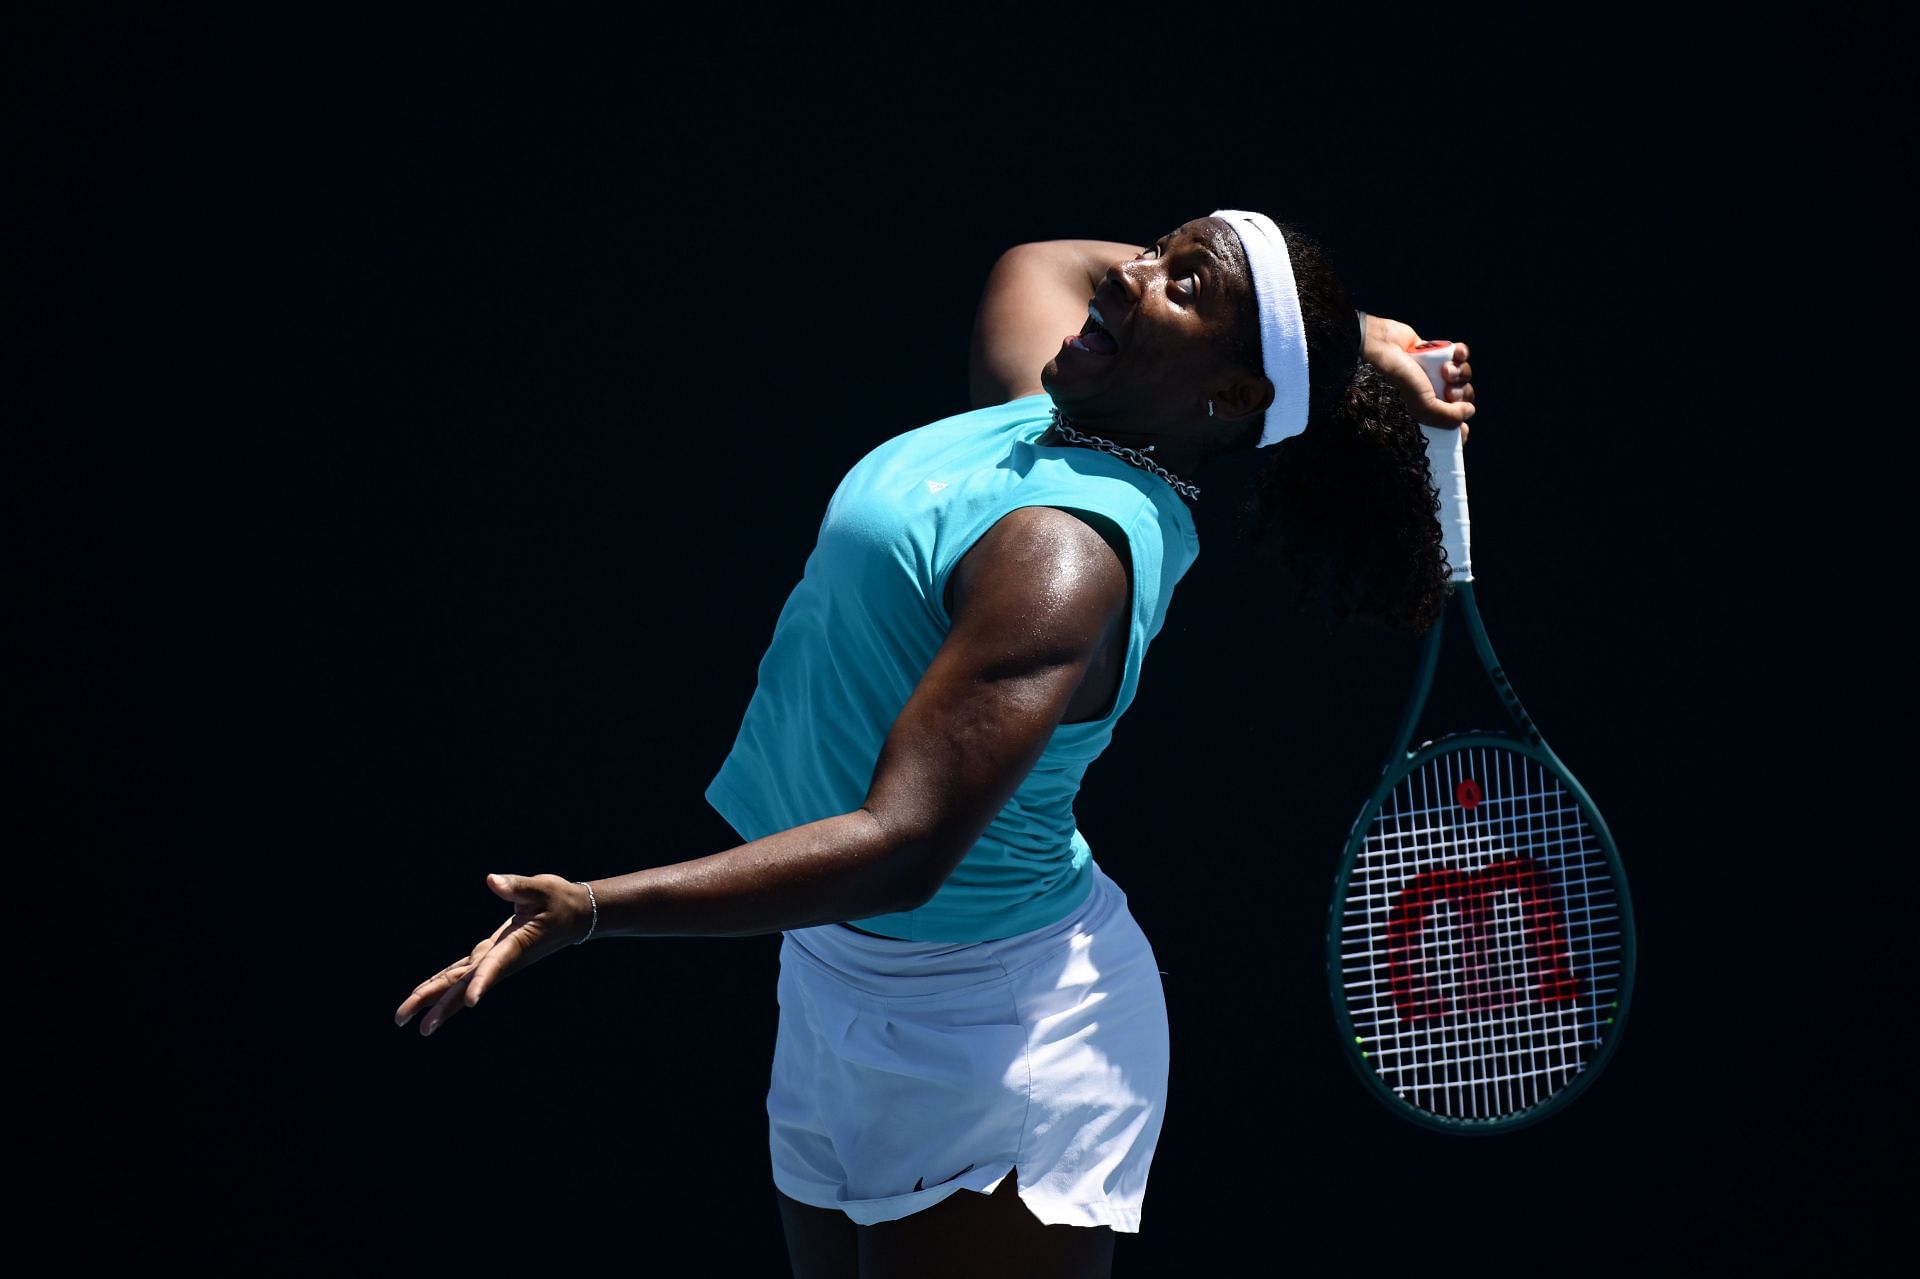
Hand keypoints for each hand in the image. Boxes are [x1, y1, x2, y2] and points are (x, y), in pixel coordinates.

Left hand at [394, 873, 592, 1036]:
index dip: (482, 982)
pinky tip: (424, 992)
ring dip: (434, 999)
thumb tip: (492, 881)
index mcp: (516, 945)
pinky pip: (462, 972)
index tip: (470, 1002)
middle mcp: (503, 959)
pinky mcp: (492, 955)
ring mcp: (496, 959)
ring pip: (460, 983)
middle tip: (414, 1025)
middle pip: (467, 984)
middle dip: (441, 1004)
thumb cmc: (560, 900)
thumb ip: (517, 887)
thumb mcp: (541, 889)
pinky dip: (441, 982)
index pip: (496, 965)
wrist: (575, 916)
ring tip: (405, 1018)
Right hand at [1363, 314, 1474, 441]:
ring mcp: (1434, 374)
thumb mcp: (1423, 407)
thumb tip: (1469, 411)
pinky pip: (1460, 355)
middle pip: (1463, 399)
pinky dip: (1460, 353)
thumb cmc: (1397, 379)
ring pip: (1463, 376)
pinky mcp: (1437, 353)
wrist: (1384, 346)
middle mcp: (1430, 395)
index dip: (1460, 425)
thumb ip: (1448, 416)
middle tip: (1449, 391)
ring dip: (1460, 372)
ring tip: (1445, 369)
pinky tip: (1454, 353)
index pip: (1449, 425)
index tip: (1463, 426)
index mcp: (1423, 413)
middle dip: (1461, 395)